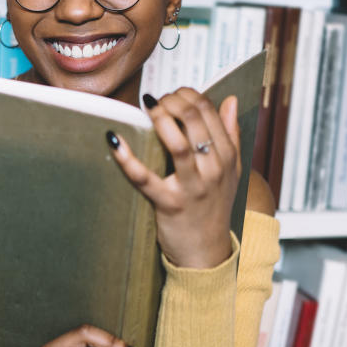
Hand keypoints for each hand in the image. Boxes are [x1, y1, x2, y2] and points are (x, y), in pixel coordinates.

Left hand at [108, 88, 240, 268]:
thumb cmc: (213, 208)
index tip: (173, 94)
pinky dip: (127, 158)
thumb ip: (232, 134)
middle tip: (156, 100)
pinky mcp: (168, 204)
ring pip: (177, 143)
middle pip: (194, 121)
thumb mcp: (232, 171)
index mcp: (227, 157)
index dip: (189, 95)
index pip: (210, 112)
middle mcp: (213, 169)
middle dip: (173, 101)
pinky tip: (114, 140)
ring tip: (147, 107)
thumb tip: (228, 100)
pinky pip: (144, 178)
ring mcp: (191, 187)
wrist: (207, 253)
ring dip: (160, 118)